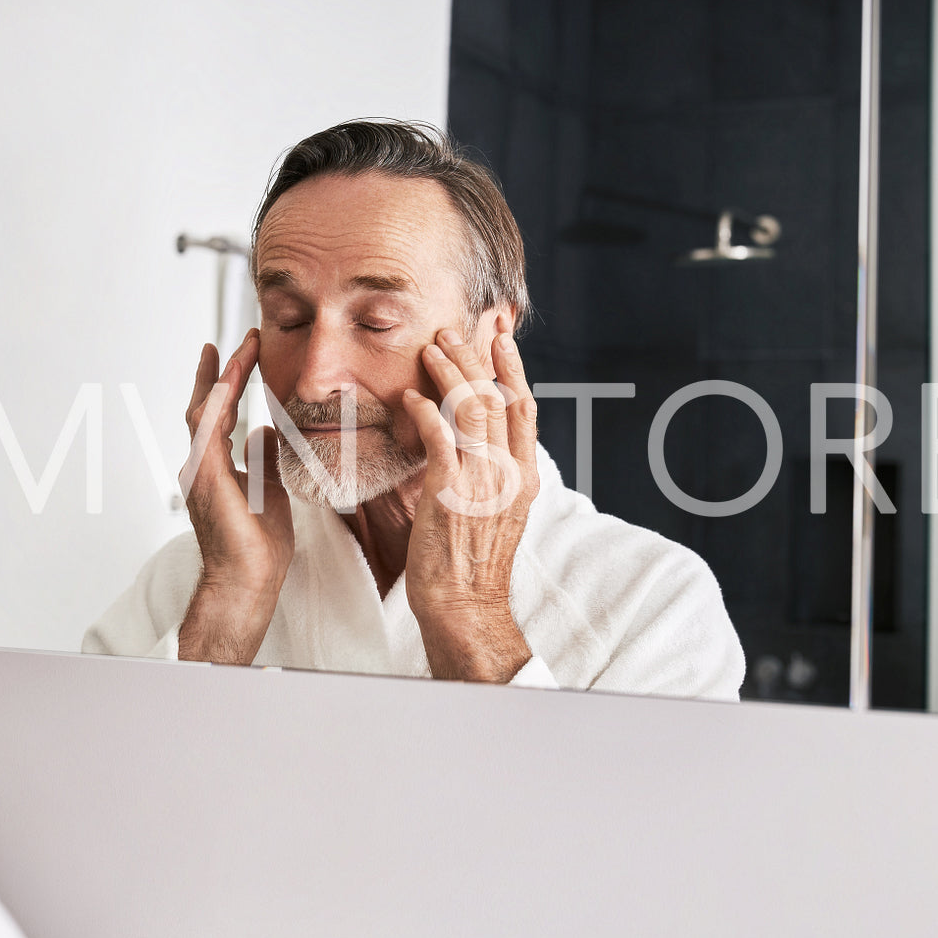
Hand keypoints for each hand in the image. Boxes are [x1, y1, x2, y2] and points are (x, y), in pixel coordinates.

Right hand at [177, 329, 292, 663]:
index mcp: (216, 466)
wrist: (248, 580)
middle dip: (222, 369)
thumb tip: (268, 430)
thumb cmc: (259, 545)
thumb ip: (265, 458)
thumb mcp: (270, 488)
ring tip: (240, 348)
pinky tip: (232, 381)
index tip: (242, 350)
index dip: (229, 380)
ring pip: (206, 410)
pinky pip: (208, 430)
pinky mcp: (206, 478)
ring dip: (224, 377)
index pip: (221, 412)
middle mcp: (202, 463)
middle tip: (240, 338)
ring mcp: (200, 469)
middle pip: (207, 403)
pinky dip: (220, 403)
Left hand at [401, 329, 539, 681]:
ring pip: (471, 409)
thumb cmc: (474, 563)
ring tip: (430, 350)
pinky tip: (412, 397)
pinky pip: (440, 439)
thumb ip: (497, 473)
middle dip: (474, 358)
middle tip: (451, 332)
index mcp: (525, 476)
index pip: (524, 408)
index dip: (513, 367)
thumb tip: (484, 441)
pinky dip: (426, 412)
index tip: (500, 337)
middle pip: (497, 398)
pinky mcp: (449, 493)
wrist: (465, 604)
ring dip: (449, 373)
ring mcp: (481, 482)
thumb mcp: (500, 512)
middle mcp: (508, 473)